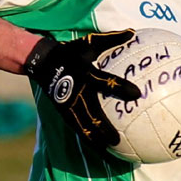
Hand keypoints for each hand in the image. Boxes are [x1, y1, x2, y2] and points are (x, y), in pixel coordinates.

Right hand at [22, 29, 140, 148]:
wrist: (42, 61)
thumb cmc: (70, 51)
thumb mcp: (89, 43)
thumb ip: (111, 39)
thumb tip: (132, 31)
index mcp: (85, 73)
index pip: (105, 81)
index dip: (120, 88)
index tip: (137, 94)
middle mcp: (77, 91)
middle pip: (92, 113)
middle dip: (104, 127)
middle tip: (119, 140)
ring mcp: (68, 103)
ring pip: (83, 124)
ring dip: (95, 137)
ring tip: (109, 150)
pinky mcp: (63, 110)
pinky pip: (77, 126)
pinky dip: (87, 137)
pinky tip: (98, 147)